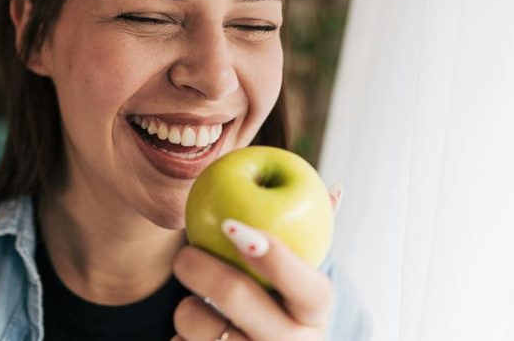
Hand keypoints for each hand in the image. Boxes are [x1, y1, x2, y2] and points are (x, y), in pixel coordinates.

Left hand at [170, 183, 343, 340]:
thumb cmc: (273, 302)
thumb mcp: (296, 277)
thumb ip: (310, 232)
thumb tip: (334, 188)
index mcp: (315, 312)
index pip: (304, 285)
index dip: (273, 256)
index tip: (233, 227)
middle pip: (237, 295)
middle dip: (201, 266)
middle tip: (183, 256)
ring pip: (200, 323)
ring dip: (186, 306)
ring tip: (196, 304)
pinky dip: (179, 335)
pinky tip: (194, 336)